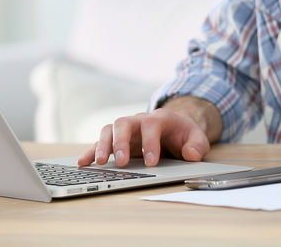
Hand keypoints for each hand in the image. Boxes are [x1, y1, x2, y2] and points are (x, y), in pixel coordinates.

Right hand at [76, 95, 222, 167]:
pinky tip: (83, 162)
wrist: (174, 127)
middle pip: (124, 123)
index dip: (150, 143)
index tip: (151, 162)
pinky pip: (100, 142)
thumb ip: (197, 145)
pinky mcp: (117, 140)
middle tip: (123, 162)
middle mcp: (138, 120)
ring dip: (104, 145)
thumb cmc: (184, 133)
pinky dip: (91, 152)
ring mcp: (126, 129)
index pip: (151, 125)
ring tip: (101, 162)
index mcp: (159, 118)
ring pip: (109, 130)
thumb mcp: (197, 138)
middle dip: (122, 142)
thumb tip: (191, 154)